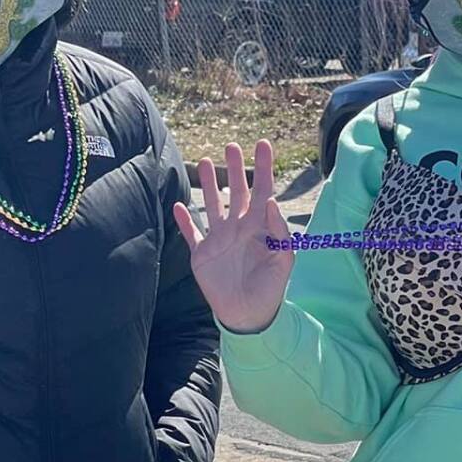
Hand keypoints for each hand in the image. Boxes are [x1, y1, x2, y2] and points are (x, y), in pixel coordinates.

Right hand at [171, 140, 294, 334]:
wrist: (249, 316)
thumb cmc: (271, 290)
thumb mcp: (283, 261)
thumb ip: (279, 233)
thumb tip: (270, 201)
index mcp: (259, 228)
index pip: (262, 191)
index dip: (263, 168)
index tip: (263, 145)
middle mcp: (238, 228)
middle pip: (236, 192)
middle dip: (234, 169)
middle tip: (231, 146)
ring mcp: (219, 240)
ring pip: (212, 205)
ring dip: (207, 185)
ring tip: (204, 163)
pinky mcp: (202, 254)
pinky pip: (191, 233)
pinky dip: (184, 220)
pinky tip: (178, 205)